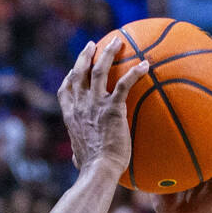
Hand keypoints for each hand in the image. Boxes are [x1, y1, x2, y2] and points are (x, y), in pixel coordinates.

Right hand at [58, 38, 147, 172]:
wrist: (98, 170)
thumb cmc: (91, 169)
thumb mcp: (79, 156)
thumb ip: (79, 152)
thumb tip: (79, 160)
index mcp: (70, 117)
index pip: (65, 91)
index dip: (69, 77)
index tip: (74, 70)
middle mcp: (80, 106)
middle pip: (79, 73)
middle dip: (85, 56)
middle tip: (93, 45)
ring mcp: (94, 105)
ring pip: (99, 71)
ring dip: (107, 54)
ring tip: (116, 42)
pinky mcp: (112, 108)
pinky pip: (124, 84)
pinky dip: (135, 72)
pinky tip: (145, 64)